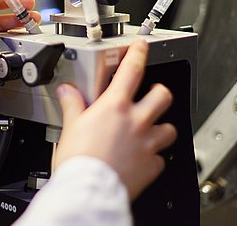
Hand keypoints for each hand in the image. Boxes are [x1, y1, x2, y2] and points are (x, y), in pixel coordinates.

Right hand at [53, 39, 176, 199]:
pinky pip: (160, 158)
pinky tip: (142, 158)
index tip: (142, 46)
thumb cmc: (78, 160)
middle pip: (162, 95)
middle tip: (151, 94)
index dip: (138, 53)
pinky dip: (153, 157)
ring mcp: (147, 144)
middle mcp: (136, 122)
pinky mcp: (151, 166)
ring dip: (161, 127)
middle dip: (159, 91)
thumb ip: (72, 105)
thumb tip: (67, 92)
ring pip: (169, 128)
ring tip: (151, 129)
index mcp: (115, 107)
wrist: (88, 189)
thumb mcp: (70, 126)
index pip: (132, 70)